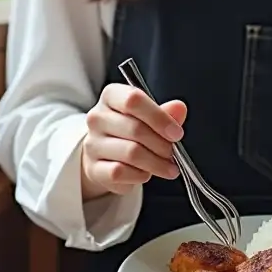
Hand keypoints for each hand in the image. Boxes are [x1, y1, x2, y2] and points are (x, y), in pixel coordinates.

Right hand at [81, 84, 186, 200]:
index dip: (159, 117)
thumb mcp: (149, 116)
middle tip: (173, 153)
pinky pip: (120, 172)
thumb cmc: (131, 130)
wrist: (106, 155)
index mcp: (111, 96)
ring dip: (156, 163)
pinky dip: (139, 175)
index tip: (176, 133)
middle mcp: (97, 118)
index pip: (133, 100)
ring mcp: (92, 143)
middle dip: (161, 144)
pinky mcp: (94, 168)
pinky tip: (146, 174)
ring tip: (168, 167)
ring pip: (130, 153)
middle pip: (135, 129)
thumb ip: (166, 112)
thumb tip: (179, 108)